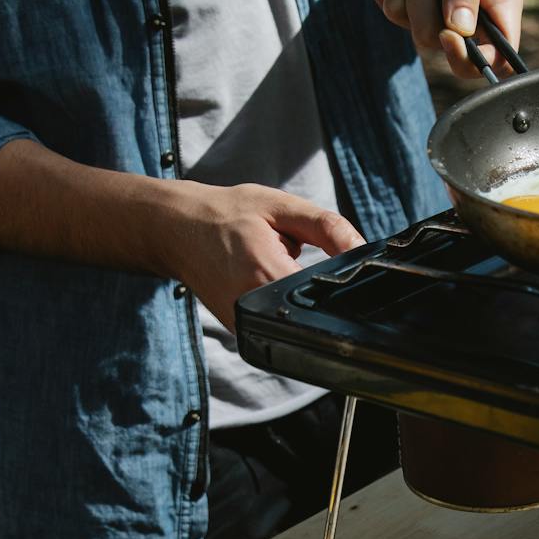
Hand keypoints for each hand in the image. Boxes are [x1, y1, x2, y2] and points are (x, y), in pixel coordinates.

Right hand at [149, 181, 364, 327]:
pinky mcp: (240, 332)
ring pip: (295, 317)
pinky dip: (280, 301)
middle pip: (312, 308)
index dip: (340, 280)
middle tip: (288, 254)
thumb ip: (328, 228)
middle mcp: (253, 308)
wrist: (177, 229)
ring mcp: (244, 325)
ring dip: (295, 294)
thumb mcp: (281, 207)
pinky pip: (277, 322)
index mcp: (266, 272)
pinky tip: (263, 277)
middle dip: (314, 283)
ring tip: (272, 264)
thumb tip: (362, 250)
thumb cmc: (225, 214)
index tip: (334, 262)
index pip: (324, 293)